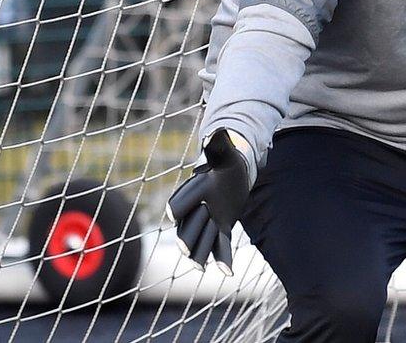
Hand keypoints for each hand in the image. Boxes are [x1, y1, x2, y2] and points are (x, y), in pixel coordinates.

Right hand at [167, 131, 249, 272]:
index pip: (180, 201)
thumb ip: (219, 147)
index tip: (171, 214)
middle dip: (186, 237)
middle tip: (184, 250)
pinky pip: (221, 246)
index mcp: (195, 190)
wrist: (234, 173)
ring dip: (200, 254)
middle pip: (187, 227)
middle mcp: (197, 209)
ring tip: (200, 266)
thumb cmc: (226, 162)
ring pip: (201, 241)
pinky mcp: (222, 229)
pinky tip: (228, 273)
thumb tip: (216, 132)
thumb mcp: (225, 154)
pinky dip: (223, 259)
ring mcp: (209, 221)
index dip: (177, 207)